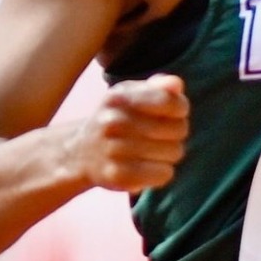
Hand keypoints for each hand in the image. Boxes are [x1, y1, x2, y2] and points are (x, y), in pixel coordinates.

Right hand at [67, 74, 189, 192]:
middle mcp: (114, 122)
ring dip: (170, 153)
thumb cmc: (117, 119)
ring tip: (153, 150)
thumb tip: (176, 84)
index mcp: (119, 98)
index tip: (174, 113)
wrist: (80, 154)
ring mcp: (114, 150)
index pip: (169, 101)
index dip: (180, 108)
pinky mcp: (118, 176)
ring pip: (174, 152)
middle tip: (161, 135)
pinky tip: (148, 167)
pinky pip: (164, 174)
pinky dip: (162, 172)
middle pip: (178, 128)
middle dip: (177, 132)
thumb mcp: (131, 95)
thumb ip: (158, 87)